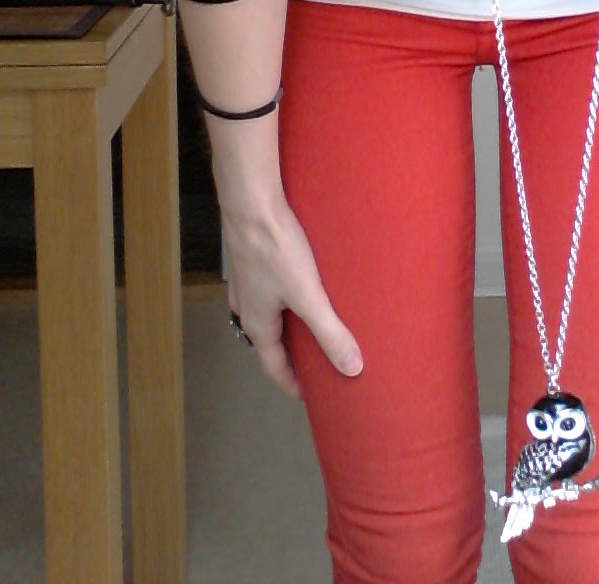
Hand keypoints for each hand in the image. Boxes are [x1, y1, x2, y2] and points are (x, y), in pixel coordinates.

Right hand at [222, 193, 362, 398]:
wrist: (250, 203)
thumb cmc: (275, 249)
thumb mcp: (308, 295)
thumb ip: (330, 332)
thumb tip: (352, 369)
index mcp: (257, 324)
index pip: (274, 366)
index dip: (293, 383)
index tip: (310, 395)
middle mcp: (245, 307)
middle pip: (270, 342)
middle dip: (293, 354)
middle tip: (318, 361)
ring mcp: (246, 282)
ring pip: (269, 314)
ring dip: (289, 324)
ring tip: (315, 323)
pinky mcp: (252, 258)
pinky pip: (269, 289)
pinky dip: (286, 298)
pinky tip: (302, 283)